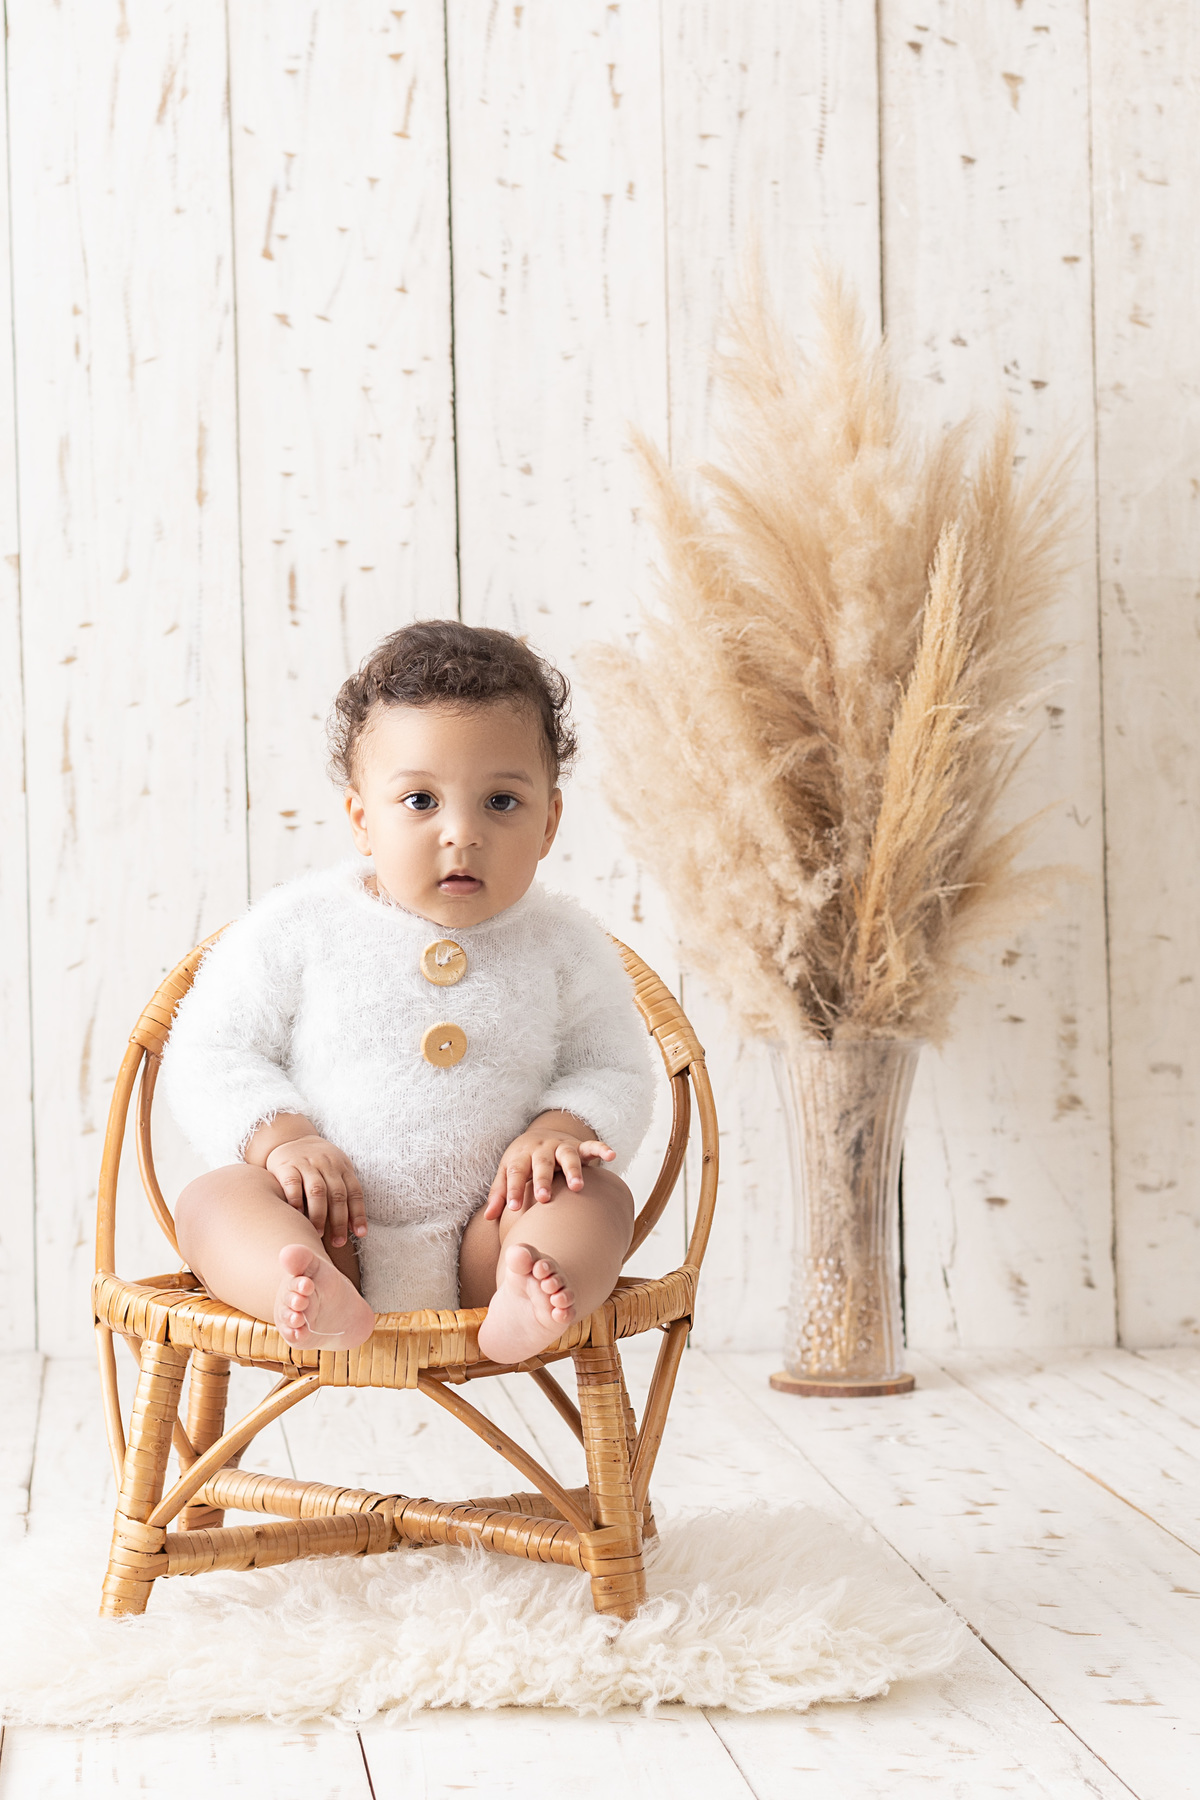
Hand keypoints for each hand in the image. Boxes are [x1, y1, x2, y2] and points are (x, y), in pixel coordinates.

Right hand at [264, 1134, 366, 1247]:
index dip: (358, 1214)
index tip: (360, 1234)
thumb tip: (353, 1228)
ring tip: (318, 1234)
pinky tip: (297, 1215)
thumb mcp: (333, 1170)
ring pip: (317, 1190)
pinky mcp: (286, 1165)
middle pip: (337, 1194)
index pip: (354, 1192)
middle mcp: (326, 1164)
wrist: (290, 1138)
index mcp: (342, 1167)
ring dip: (319, 1214)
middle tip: (338, 1242)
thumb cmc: (315, 1163)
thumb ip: (342, 1192)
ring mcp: (306, 1163)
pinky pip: (293, 1183)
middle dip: (339, 1221)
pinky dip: (296, 1200)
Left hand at [484, 1111, 615, 1219]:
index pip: (515, 1172)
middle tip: (544, 1198)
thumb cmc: (522, 1162)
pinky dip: (601, 1149)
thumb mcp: (507, 1172)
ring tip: (577, 1186)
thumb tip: (487, 1217)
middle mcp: (541, 1149)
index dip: (514, 1188)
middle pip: (541, 1164)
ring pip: (567, 1156)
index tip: (513, 1207)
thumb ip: (499, 1193)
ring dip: (572, 1170)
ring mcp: (561, 1146)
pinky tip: (612, 1155)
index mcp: (521, 1156)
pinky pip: (591, 1146)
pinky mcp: (578, 1146)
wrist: (539, 1135)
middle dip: (543, 1180)